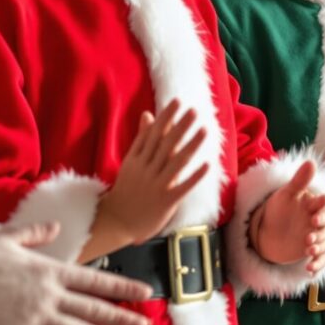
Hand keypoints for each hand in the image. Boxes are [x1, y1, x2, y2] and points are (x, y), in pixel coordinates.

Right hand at [95, 100, 207, 251]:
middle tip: (194, 110)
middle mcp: (146, 170)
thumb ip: (141, 139)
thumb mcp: (130, 162)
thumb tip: (148, 114)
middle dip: (180, 127)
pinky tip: (207, 165)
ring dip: (191, 146)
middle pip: (165, 145)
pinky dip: (194, 176)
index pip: (153, 134)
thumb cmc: (125, 190)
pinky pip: (182, 187)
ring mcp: (156, 185)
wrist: (116, 222)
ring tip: (204, 130)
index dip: (166, 118)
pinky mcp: (166, 201)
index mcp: (136, 159)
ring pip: (176, 162)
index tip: (177, 102)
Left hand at [251, 160, 324, 272]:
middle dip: (320, 232)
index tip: (315, 215)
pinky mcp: (313, 251)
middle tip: (308, 237)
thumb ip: (299, 181)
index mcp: (314, 205)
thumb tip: (311, 161)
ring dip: (319, 248)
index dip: (322, 210)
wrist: (268, 230)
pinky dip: (317, 264)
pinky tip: (309, 269)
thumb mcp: (286, 194)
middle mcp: (319, 220)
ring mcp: (317, 236)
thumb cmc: (279, 208)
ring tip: (307, 251)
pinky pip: (320, 258)